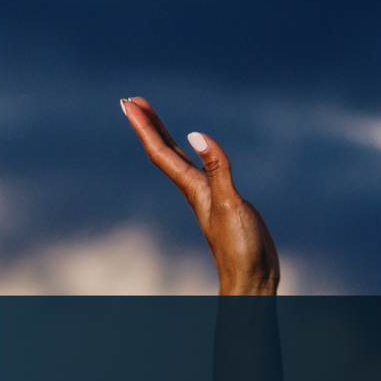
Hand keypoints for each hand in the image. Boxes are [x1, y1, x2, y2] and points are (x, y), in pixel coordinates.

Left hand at [121, 98, 278, 295]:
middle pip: (164, 152)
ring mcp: (207, 197)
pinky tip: (195, 151)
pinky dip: (193, 155)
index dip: (145, 127)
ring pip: (179, 160)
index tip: (129, 104)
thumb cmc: (240, 247)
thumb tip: (196, 135)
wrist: (252, 279)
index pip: (161, 152)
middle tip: (132, 102)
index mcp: (193, 189)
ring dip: (164, 137)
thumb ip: (217, 169)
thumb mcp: (230, 203)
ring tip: (153, 118)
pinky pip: (200, 170)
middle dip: (149, 127)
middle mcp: (195, 190)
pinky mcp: (222, 203)